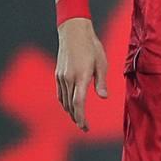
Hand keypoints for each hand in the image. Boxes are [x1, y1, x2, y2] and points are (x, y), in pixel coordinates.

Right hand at [55, 18, 107, 132]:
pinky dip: (65, 102)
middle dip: (77, 118)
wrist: (73, 33)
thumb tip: (103, 97)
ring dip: (71, 111)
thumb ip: (101, 81)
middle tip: (84, 127)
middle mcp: (68, 79)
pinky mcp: (57, 75)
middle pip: (70, 105)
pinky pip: (60, 93)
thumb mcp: (102, 63)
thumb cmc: (92, 46)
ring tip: (79, 119)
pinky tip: (70, 106)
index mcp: (81, 76)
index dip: (81, 117)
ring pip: (64, 101)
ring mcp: (61, 77)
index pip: (79, 103)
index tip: (85, 126)